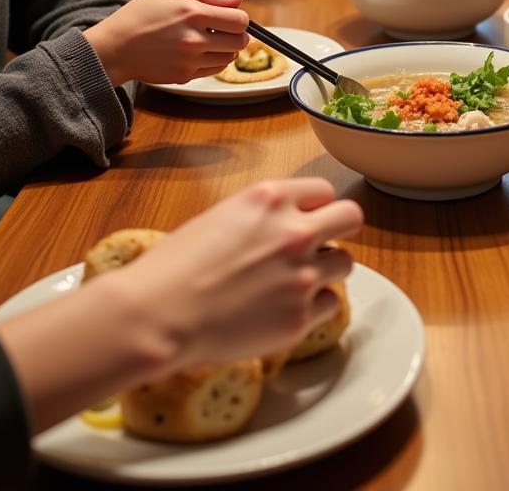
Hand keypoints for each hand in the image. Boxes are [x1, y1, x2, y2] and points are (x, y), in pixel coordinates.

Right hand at [84, 0, 249, 87]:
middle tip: (224, 29)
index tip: (230, 17)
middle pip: (240, 41)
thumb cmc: (140, 15)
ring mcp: (189, 60)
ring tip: (208, 40)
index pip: (240, 20)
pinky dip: (214, 60)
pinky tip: (199, 51)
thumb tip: (237, 1)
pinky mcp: (184, 76)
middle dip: (237, 34)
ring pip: (230, 57)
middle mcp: (194, 39)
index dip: (240, 18)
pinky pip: (215, 69)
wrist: (114, 47)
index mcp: (192, 13)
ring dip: (226, 48)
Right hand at [100, 178, 363, 373]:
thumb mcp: (221, 216)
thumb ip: (263, 216)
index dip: (315, 206)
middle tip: (320, 245)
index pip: (324, 191)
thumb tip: (281, 226)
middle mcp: (295, 231)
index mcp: (272, 198)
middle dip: (338, 230)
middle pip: (351, 217)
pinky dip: (313, 308)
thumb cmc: (173, 265)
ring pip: (346, 263)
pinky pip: (330, 305)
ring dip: (327, 270)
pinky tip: (285, 310)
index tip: (305, 219)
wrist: (158, 314)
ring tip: (296, 282)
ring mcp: (302, 275)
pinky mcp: (301, 317)